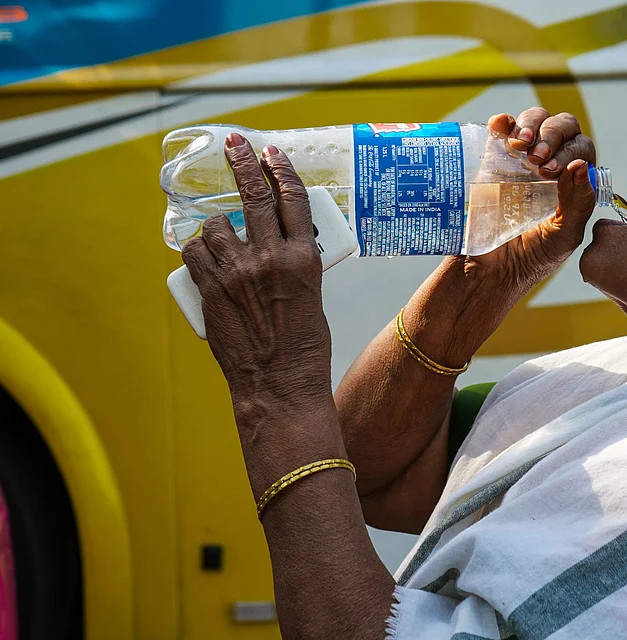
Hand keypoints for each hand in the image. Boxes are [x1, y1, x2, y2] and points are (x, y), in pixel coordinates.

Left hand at [182, 133, 331, 404]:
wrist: (280, 386)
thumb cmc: (304, 348)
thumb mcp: (312, 296)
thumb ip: (293, 263)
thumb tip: (273, 242)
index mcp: (303, 259)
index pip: (292, 198)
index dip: (280, 169)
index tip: (271, 152)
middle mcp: (270, 258)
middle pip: (254, 195)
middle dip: (243, 163)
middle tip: (236, 145)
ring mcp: (236, 273)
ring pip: (216, 224)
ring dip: (218, 226)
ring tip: (224, 240)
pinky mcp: (210, 289)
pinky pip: (194, 252)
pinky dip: (198, 252)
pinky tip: (206, 259)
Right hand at [466, 109, 596, 292]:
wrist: (490, 269)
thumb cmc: (533, 257)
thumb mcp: (564, 236)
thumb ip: (578, 203)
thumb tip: (581, 165)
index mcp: (575, 181)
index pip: (582, 149)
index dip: (570, 151)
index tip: (552, 172)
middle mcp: (551, 164)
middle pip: (562, 127)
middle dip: (552, 135)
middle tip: (537, 160)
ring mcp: (522, 158)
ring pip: (535, 120)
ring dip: (530, 125)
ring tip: (520, 147)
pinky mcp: (494, 157)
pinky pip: (502, 127)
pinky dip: (503, 121)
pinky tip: (500, 126)